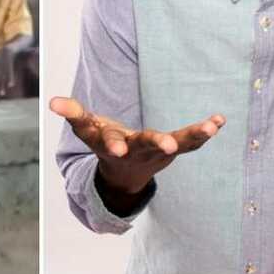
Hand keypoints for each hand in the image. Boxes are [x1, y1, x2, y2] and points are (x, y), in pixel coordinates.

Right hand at [50, 96, 224, 194]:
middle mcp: (135, 150)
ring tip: (210, 127)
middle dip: (156, 143)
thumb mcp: (88, 130)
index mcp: (111, 144)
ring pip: (177, 144)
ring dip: (193, 136)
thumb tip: (53, 101)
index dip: (110, 141)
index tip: (116, 146)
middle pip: (145, 145)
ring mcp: (156, 151)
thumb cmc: (106, 142)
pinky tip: (220, 119)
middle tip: (169, 145)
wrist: (126, 171)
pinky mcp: (174, 149)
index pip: (106, 140)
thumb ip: (74, 114)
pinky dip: (206, 131)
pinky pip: (193, 141)